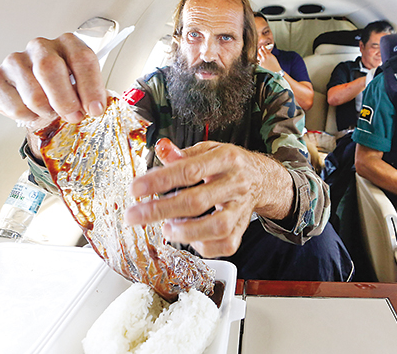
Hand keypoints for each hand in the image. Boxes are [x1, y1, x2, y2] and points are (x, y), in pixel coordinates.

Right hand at [0, 33, 105, 126]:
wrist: (42, 91)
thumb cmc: (67, 86)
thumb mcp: (86, 86)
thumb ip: (92, 94)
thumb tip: (96, 107)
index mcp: (67, 43)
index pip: (81, 58)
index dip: (91, 87)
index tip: (96, 109)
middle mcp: (40, 47)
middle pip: (49, 68)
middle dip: (65, 100)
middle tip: (74, 116)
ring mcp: (15, 60)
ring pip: (32, 94)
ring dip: (47, 111)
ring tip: (52, 112)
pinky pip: (14, 106)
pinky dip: (28, 116)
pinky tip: (34, 112)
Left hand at [124, 138, 268, 257]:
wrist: (262, 178)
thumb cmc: (228, 164)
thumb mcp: (209, 150)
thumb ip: (183, 154)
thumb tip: (160, 148)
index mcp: (226, 158)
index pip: (189, 170)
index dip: (160, 181)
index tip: (135, 189)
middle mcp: (235, 183)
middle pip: (197, 201)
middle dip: (160, 210)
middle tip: (134, 216)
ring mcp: (241, 208)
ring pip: (216, 228)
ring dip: (185, 232)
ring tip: (166, 229)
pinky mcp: (242, 228)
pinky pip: (226, 245)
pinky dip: (204, 247)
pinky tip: (190, 238)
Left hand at [257, 46, 281, 72]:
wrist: (275, 69)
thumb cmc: (275, 63)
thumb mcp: (273, 56)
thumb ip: (268, 53)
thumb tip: (265, 51)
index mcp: (269, 54)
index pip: (264, 48)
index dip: (263, 47)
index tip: (262, 46)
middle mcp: (265, 57)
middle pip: (260, 51)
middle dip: (260, 49)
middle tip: (260, 49)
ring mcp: (262, 61)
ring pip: (258, 56)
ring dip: (258, 54)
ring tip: (259, 54)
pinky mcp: (261, 64)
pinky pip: (259, 61)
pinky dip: (259, 60)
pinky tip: (261, 60)